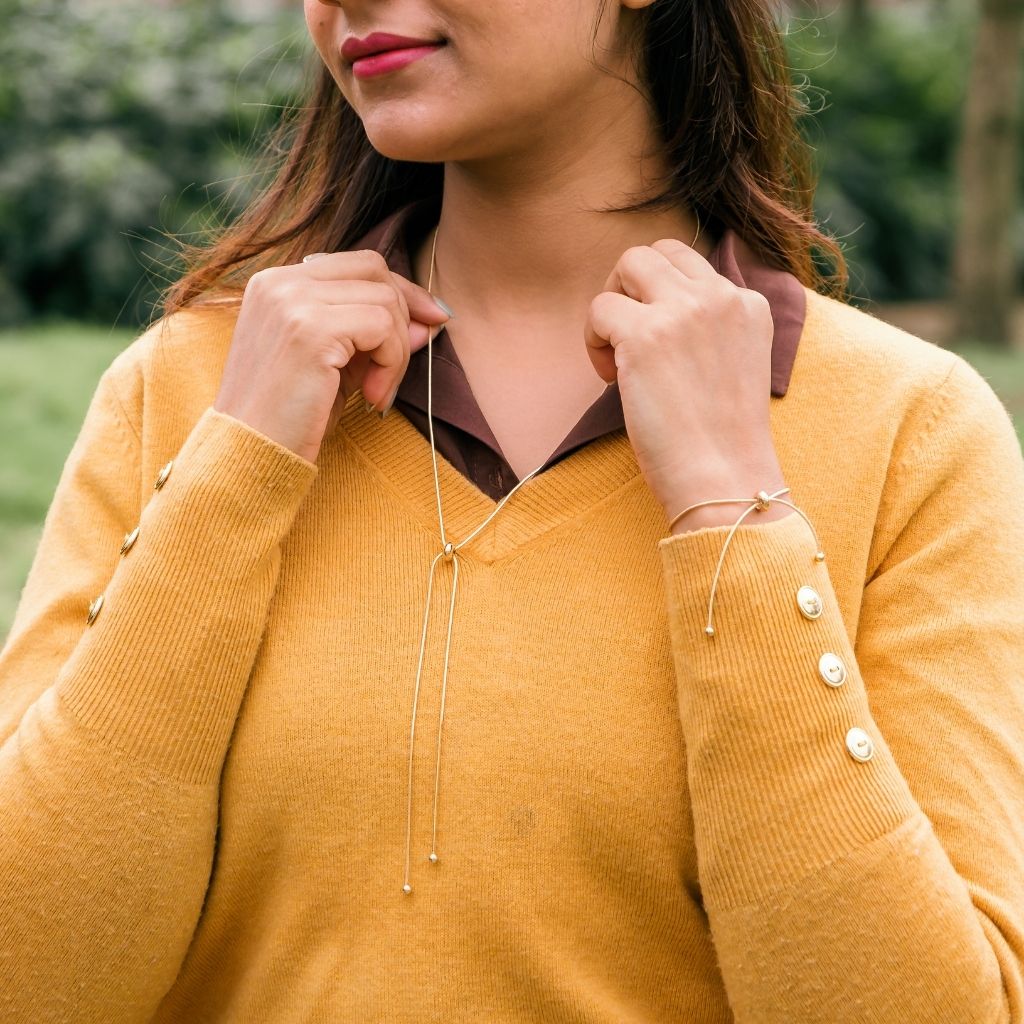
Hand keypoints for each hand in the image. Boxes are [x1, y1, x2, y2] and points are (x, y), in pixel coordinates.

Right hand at [213, 250, 451, 464]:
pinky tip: (372, 397)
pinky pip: (382, 328)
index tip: (429, 323)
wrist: (250, 454)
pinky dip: (391, 364)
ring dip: (396, 352)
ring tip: (376, 392)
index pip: (357, 264)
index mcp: (277, 283)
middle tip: (398, 366)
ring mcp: (292, 300)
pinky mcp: (311, 328)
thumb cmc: (289, 417)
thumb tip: (431, 320)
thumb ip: (375, 335)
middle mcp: (280, 282)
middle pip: (374, 269)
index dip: (400, 291)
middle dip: (405, 315)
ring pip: (384, 301)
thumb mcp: (337, 365)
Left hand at [583, 238, 791, 529]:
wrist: (725, 479)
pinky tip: (611, 379)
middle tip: (625, 338)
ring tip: (616, 356)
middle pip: (658, 252)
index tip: (660, 344)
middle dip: (632, 287)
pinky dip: (593, 342)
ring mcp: (684, 311)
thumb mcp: (737, 365)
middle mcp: (721, 297)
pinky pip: (599, 309)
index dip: (662, 297)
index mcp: (750, 304)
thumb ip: (710, 329)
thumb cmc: (723, 441)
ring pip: (628, 263)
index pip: (692, 265)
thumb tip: (653, 313)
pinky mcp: (645, 335)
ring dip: (611, 305)